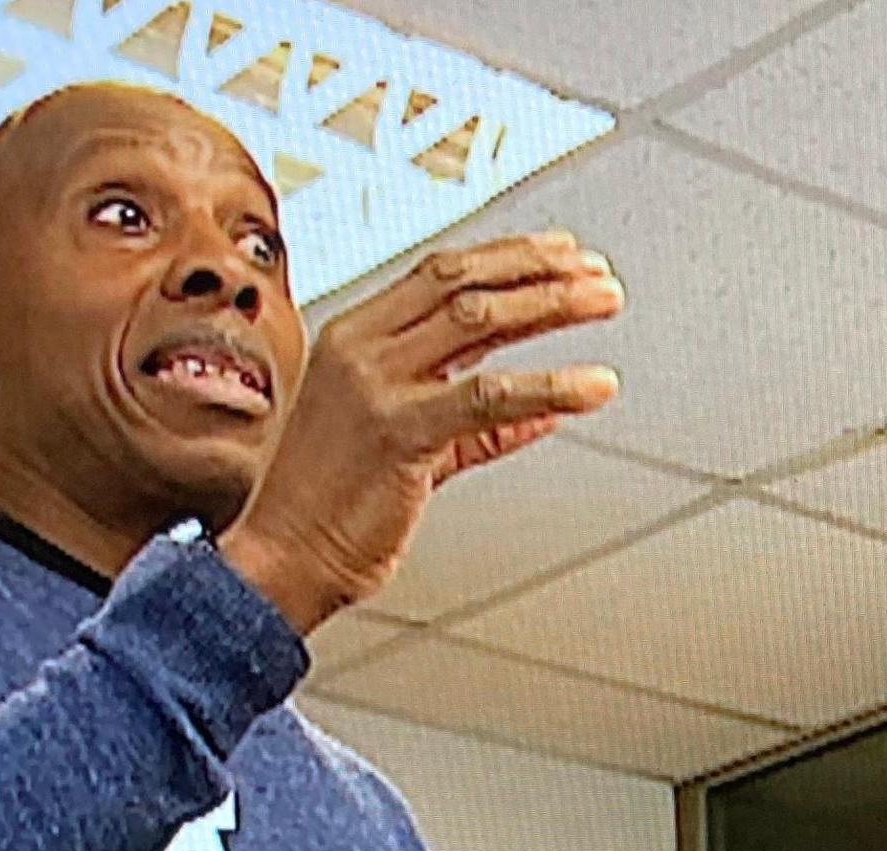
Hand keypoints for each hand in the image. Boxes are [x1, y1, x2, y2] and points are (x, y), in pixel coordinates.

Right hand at [221, 233, 625, 631]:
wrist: (281, 560)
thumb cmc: (334, 507)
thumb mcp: (409, 446)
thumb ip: (475, 424)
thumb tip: (541, 411)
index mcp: (354, 336)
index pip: (440, 271)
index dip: (508, 256)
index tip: (562, 254)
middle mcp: (360, 347)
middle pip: (463, 279)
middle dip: (539, 269)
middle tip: (598, 274)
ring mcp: (375, 385)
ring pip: (479, 317)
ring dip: (552, 304)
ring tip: (604, 301)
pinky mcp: (399, 432)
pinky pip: (489, 396)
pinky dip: (551, 384)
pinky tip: (593, 386)